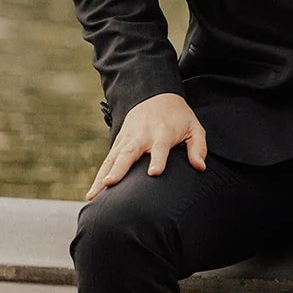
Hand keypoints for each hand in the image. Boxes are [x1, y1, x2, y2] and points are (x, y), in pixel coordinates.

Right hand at [86, 93, 205, 199]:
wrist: (155, 96)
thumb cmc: (178, 117)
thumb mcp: (194, 127)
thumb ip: (198, 147)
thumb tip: (200, 167)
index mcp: (162, 133)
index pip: (159, 148)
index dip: (158, 160)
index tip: (154, 173)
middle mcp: (141, 137)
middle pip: (128, 153)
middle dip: (119, 169)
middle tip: (110, 183)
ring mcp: (127, 140)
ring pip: (112, 159)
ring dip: (102, 176)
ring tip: (94, 196)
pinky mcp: (118, 143)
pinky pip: (107, 162)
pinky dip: (98, 177)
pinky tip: (92, 195)